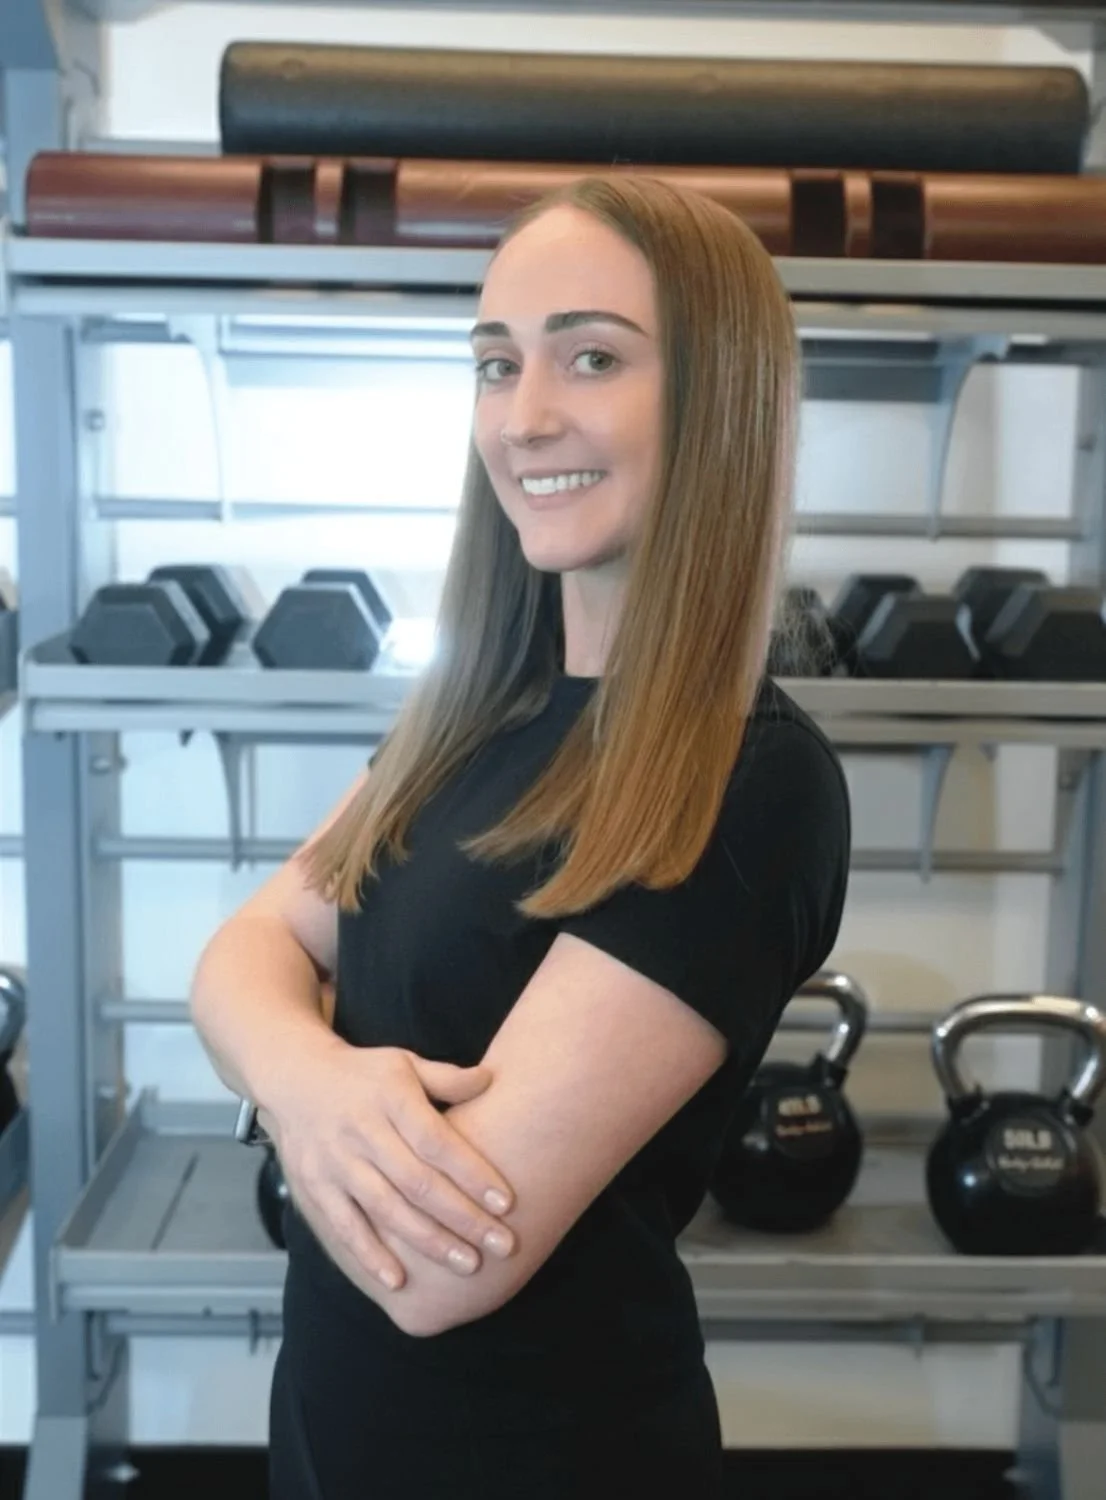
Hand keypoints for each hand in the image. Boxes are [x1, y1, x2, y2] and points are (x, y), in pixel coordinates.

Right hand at [262, 1039, 515, 1293]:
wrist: (295, 1077)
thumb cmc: (364, 1075)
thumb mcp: (404, 1062)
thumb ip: (446, 1077)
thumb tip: (491, 1080)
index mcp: (391, 1098)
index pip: (437, 1141)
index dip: (472, 1173)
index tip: (507, 1202)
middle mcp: (362, 1131)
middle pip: (418, 1182)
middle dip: (462, 1218)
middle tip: (502, 1244)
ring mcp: (336, 1162)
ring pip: (387, 1209)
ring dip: (428, 1241)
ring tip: (467, 1265)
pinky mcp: (316, 1187)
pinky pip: (345, 1226)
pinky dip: (370, 1255)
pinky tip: (398, 1280)